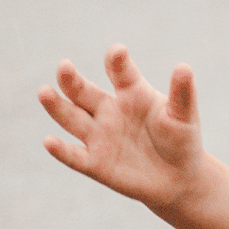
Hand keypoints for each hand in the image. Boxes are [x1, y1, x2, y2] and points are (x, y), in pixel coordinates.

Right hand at [39, 46, 208, 209]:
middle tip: (64, 66)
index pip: (122, 74)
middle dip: (73, 80)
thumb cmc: (180, 138)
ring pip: (72, 118)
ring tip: (44, 91)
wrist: (178, 177)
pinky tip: (49, 141)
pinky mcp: (95, 163)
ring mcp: (99, 136)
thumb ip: (183, 93)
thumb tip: (184, 67)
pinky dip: (61, 150)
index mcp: (132, 93)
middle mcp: (109, 110)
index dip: (118, 63)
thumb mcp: (184, 116)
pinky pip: (74, 156)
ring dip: (57, 106)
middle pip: (85, 92)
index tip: (118, 51)